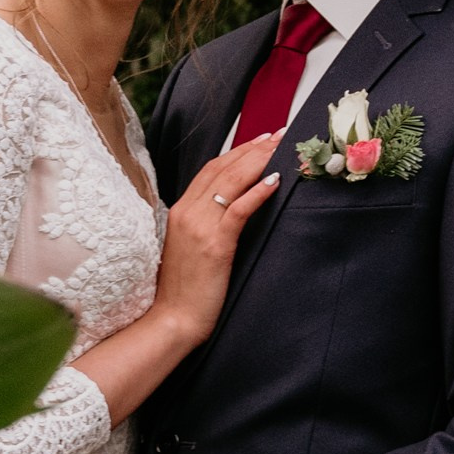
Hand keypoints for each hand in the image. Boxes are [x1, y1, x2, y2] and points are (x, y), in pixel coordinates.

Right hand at [153, 130, 283, 342]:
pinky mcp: (215, 245)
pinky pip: (238, 210)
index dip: (237, 152)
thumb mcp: (189, 247)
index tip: (260, 140)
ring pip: (231, 182)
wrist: (171, 319)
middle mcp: (187, 212)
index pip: (210, 169)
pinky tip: (275, 180)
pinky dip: (257, 192)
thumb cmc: (183, 289)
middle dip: (253, 148)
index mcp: (179, 211)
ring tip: (282, 149)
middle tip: (280, 135)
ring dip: (260, 161)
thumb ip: (203, 225)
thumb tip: (228, 210)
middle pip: (223, 168)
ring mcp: (199, 227)